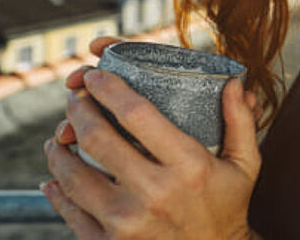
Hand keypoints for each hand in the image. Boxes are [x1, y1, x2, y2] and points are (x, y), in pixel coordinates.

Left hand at [42, 41, 260, 239]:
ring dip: (59, 149)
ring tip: (60, 136)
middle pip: (98, 139)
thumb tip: (233, 83)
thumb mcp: (244, 166)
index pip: (137, 114)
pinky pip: (71, 212)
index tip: (96, 76)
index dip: (109, 89)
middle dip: (78, 110)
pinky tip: (54, 177)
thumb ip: (240, 122)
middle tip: (75, 99)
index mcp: (188, 166)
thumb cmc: (227, 209)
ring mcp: (128, 223)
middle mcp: (155, 193)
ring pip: (73, 175)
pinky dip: (57, 191)